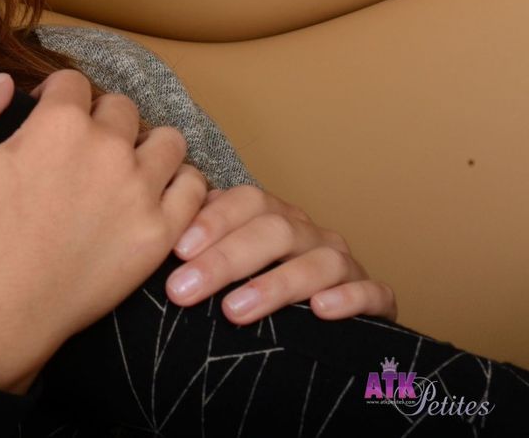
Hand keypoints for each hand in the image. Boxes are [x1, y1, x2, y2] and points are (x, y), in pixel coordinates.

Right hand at [0, 70, 207, 394]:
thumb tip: (4, 80)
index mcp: (57, 126)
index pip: (73, 82)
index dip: (54, 96)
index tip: (42, 116)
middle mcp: (108, 151)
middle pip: (120, 108)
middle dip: (97, 118)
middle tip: (75, 150)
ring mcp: (139, 194)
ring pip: (166, 141)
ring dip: (143, 145)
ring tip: (118, 168)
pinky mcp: (158, 236)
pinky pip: (193, 189)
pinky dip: (177, 185)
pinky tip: (149, 196)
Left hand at [163, 184, 397, 324]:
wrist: (319, 326)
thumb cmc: (253, 290)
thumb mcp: (224, 265)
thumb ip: (198, 248)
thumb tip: (154, 237)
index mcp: (271, 216)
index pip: (244, 202)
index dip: (213, 221)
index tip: (178, 250)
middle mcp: (307, 233)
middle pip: (273, 230)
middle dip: (225, 260)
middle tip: (183, 290)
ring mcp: (343, 263)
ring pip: (319, 261)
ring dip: (276, 285)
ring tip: (234, 310)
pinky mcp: (375, 298)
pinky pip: (372, 292)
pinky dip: (350, 299)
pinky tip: (321, 311)